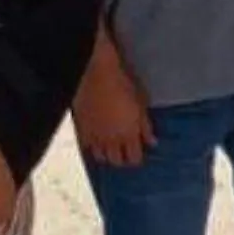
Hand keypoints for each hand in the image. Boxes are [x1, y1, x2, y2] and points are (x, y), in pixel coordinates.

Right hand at [71, 36, 157, 166]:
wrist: (94, 73)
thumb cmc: (121, 84)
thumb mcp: (140, 104)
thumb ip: (145, 126)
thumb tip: (152, 142)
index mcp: (129, 133)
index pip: (134, 158)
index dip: (136, 158)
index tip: (137, 153)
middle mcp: (112, 139)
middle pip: (117, 161)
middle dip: (122, 159)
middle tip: (124, 151)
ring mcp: (95, 136)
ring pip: (100, 158)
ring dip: (106, 154)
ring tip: (110, 146)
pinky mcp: (81, 130)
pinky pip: (86, 148)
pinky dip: (92, 147)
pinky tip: (96, 141)